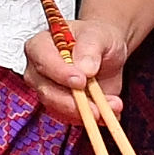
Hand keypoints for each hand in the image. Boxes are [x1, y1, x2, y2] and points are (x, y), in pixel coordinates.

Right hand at [23, 13, 128, 128]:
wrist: (107, 52)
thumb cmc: (97, 38)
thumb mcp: (98, 36)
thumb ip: (90, 48)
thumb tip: (86, 69)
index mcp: (41, 46)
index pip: (43, 61)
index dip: (60, 73)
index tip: (81, 80)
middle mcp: (39, 71)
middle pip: (47, 92)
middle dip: (73, 103)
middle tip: (97, 106)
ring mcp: (49, 91)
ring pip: (59, 109)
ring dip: (87, 112)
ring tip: (114, 106)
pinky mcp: (62, 107)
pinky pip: (73, 118)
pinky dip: (94, 118)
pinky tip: (110, 112)